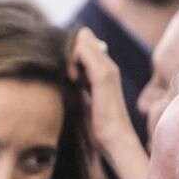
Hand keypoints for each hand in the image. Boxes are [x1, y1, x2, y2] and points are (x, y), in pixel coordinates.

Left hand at [69, 27, 138, 153]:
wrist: (115, 139)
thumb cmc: (99, 126)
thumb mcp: (84, 101)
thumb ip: (77, 86)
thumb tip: (64, 78)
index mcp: (104, 70)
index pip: (85, 43)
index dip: (70, 51)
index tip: (64, 72)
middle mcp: (108, 65)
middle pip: (83, 38)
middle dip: (67, 51)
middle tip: (63, 74)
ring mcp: (108, 68)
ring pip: (82, 41)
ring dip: (68, 55)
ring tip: (68, 77)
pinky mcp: (103, 75)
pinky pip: (83, 51)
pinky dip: (72, 61)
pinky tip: (71, 79)